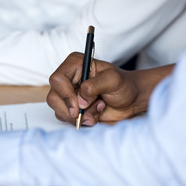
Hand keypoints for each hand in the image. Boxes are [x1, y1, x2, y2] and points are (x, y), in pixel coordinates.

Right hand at [47, 52, 173, 125]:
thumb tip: (80, 99)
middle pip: (54, 98)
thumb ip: (94, 86)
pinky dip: (82, 121)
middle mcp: (69, 78)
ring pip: (59, 110)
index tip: (78, 107)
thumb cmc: (124, 85)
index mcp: (76, 64)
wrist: (131, 101)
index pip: (57, 79)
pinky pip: (67, 119)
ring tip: (98, 108)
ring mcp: (69, 94)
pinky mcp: (72, 108)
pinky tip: (95, 114)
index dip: (65, 95)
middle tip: (90, 113)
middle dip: (72, 110)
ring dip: (80, 116)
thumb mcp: (113, 80)